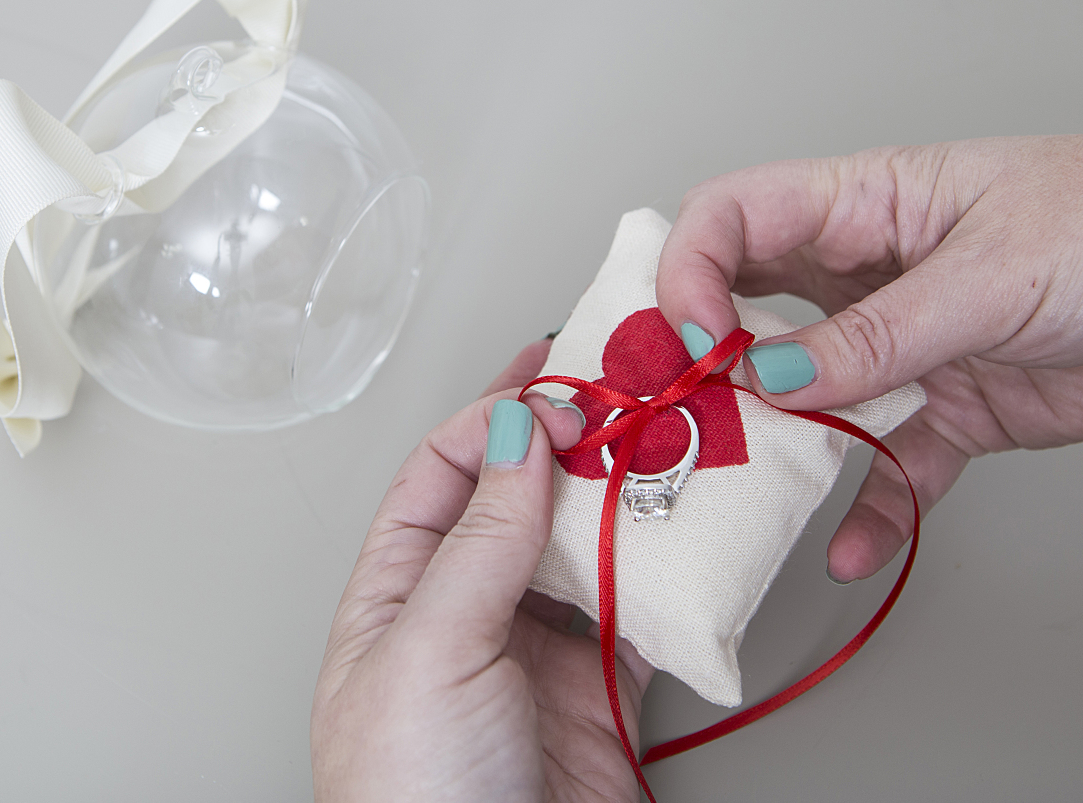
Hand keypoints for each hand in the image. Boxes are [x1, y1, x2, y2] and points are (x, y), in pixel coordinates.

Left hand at [311, 344, 654, 801]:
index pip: (443, 477)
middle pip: (519, 501)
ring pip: (583, 546)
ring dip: (622, 497)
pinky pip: (639, 610)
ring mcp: (535, 653)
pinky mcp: (600, 693)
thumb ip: (478, 545)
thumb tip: (517, 436)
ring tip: (660, 443)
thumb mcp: (428, 655)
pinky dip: (668, 570)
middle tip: (620, 393)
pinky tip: (686, 533)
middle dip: (568, 443)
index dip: (497, 422)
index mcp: (397, 596)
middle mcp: (465, 615)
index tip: (556, 389)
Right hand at [655, 135, 1082, 581]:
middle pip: (744, 306)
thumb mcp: (991, 272)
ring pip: (804, 397)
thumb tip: (769, 377)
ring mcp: (899, 344)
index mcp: (865, 203)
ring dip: (775, 445)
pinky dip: (870, 510)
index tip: (697, 341)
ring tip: (755, 485)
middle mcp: (864, 272)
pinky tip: (854, 548)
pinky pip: (888, 463)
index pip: (732, 216)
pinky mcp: (944, 409)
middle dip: (704, 359)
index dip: (691, 269)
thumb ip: (875, 332)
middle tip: (688, 411)